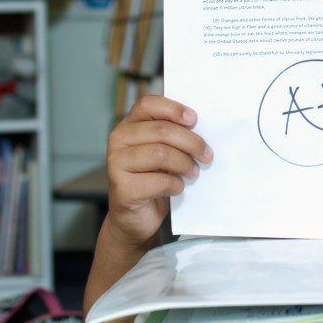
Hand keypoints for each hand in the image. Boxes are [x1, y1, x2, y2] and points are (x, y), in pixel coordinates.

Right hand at [104, 95, 211, 247]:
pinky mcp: (122, 188)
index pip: (148, 105)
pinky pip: (159, 181)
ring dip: (185, 164)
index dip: (174, 109)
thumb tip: (202, 127)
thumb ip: (172, 136)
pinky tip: (176, 187)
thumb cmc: (153, 179)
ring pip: (161, 154)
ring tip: (193, 172)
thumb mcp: (163, 152)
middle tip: (207, 155)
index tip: (194, 120)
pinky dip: (176, 185)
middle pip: (162, 130)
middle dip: (192, 142)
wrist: (136, 217)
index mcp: (129, 126)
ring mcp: (115, 164)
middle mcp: (118, 141)